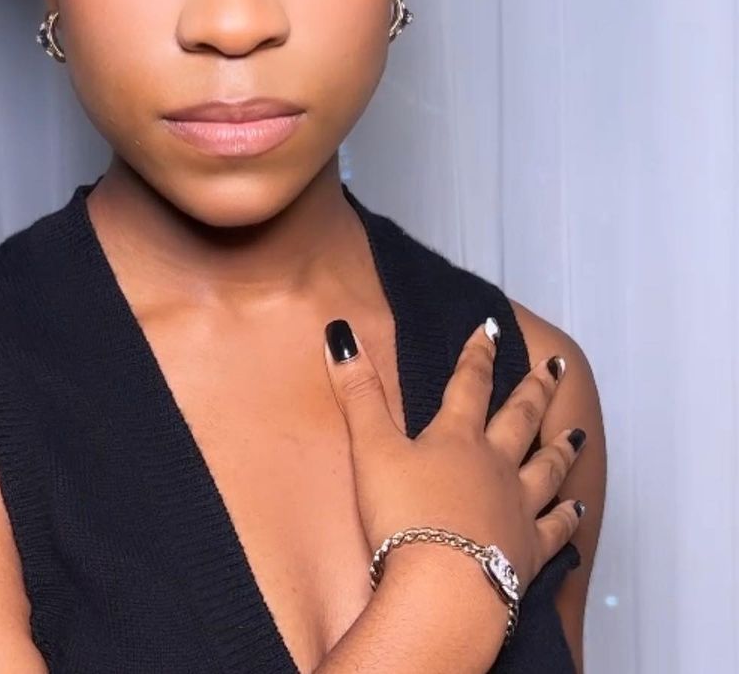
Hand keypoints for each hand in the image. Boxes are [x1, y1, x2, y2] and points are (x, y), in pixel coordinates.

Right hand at [323, 315, 584, 593]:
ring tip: (577, 432)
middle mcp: (495, 465)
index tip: (490, 330)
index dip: (477, 354)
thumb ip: (359, 393)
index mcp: (457, 438)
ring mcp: (517, 508)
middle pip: (520, 418)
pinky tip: (579, 508)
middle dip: (536, 388)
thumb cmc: (404, 519)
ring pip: (547, 468)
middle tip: (556, 366)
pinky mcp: (528, 552)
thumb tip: (341, 333)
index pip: (469, 384)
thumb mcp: (372, 449)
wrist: (444, 590)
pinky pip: (555, 528)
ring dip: (561, 448)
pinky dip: (568, 516)